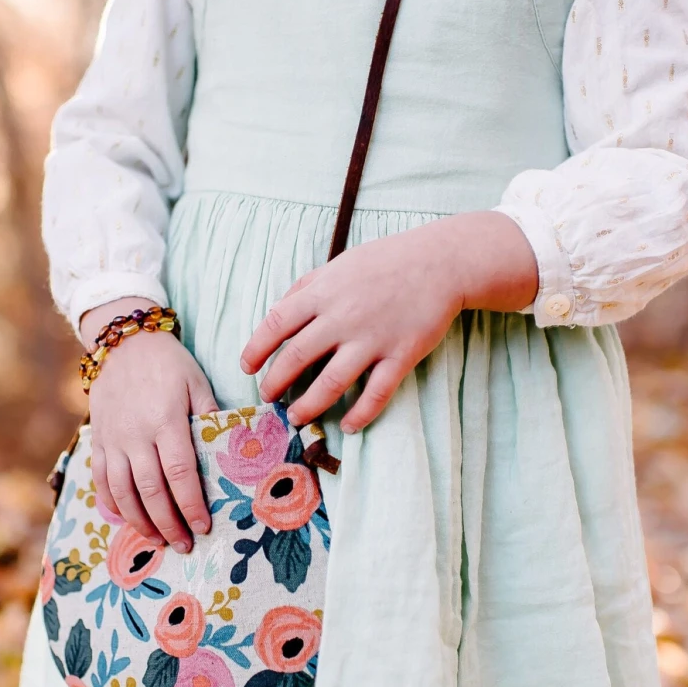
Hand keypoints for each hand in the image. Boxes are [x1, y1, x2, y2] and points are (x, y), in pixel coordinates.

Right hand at [81, 297, 217, 552]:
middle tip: (184, 545)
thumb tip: (233, 450)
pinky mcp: (97, 439)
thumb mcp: (197, 383)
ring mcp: (112, 439)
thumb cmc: (169, 363)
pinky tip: (126, 519)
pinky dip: (112, 503)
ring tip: (157, 540)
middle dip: (168, 523)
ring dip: (140, 521)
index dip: (191, 504)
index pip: (179, 473)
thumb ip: (211, 417)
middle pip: (150, 490)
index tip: (203, 526)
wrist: (123, 342)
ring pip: (122, 491)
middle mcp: (135, 434)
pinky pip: (101, 479)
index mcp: (165, 421)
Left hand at [240, 211, 537, 431]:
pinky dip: (360, 414)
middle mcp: (342, 317)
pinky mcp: (401, 355)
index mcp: (323, 293)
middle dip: (276, 383)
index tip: (247, 368)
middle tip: (267, 397)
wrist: (440, 262)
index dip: (256, 349)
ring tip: (297, 417)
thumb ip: (306, 288)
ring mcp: (373, 338)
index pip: (276, 324)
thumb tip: (276, 313)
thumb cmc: (385, 261)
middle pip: (296, 358)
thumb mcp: (338, 264)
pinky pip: (376, 393)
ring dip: (309, 405)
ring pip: (331, 383)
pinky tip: (347, 425)